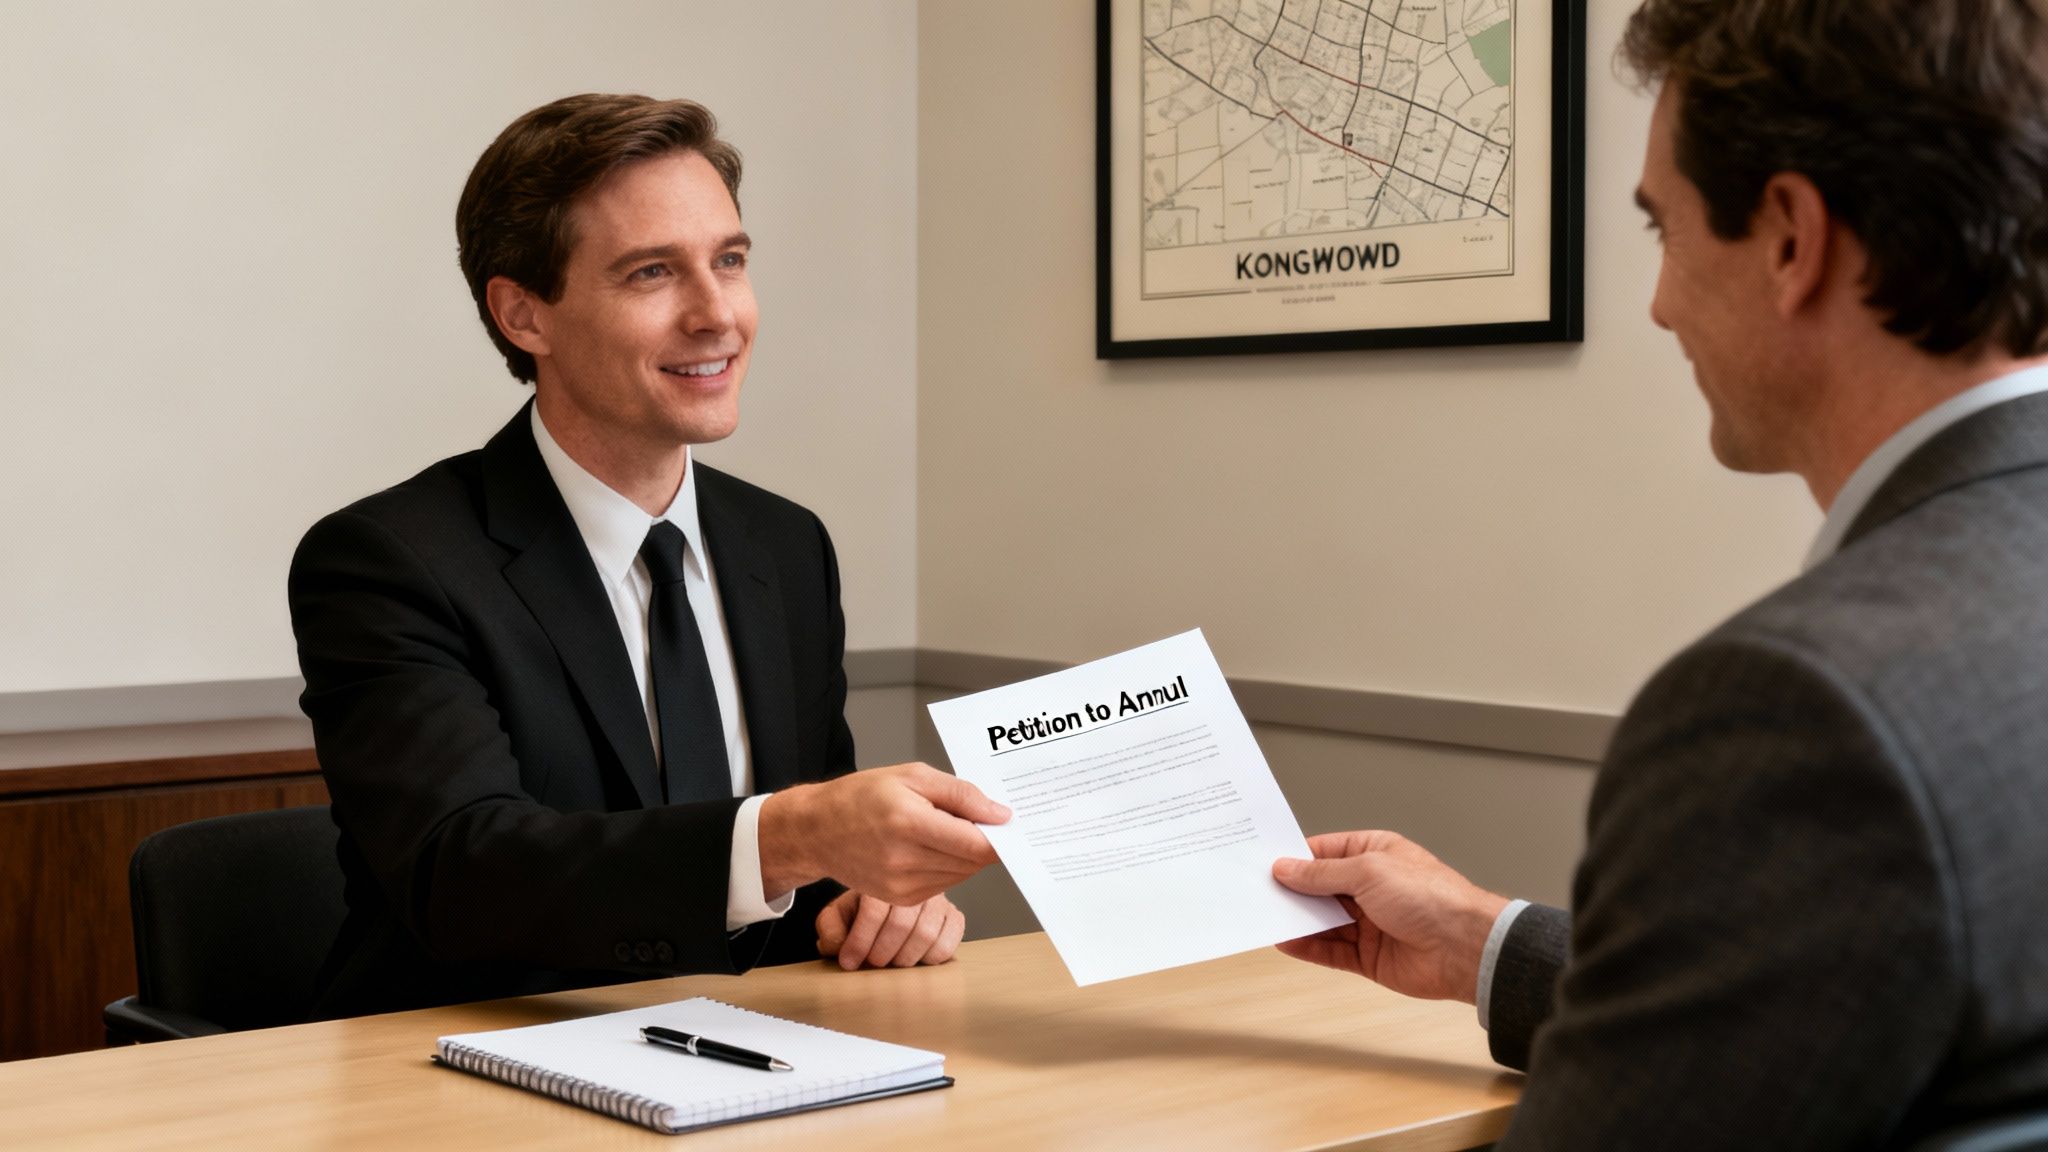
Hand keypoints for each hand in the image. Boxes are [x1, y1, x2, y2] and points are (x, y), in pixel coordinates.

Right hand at [759, 763, 1008, 905]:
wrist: (817, 829)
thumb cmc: (863, 796)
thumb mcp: (913, 776)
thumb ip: (961, 795)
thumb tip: (1000, 815)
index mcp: (909, 822)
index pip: (975, 843)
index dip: (1000, 836)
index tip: (1009, 824)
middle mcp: (905, 859)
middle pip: (972, 861)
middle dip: (983, 842)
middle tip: (977, 820)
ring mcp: (901, 885)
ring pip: (961, 875)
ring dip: (965, 855)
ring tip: (944, 830)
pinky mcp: (900, 899)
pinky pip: (943, 885)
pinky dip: (948, 867)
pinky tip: (930, 848)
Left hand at [815, 891, 966, 969]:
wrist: (887, 903)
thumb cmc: (860, 914)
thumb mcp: (836, 916)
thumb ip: (830, 928)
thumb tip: (839, 945)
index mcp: (882, 876)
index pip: (875, 910)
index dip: (860, 941)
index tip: (849, 963)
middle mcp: (914, 883)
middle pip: (903, 923)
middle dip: (882, 952)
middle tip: (873, 963)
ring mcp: (938, 899)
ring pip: (927, 934)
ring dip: (905, 958)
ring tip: (892, 962)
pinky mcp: (954, 917)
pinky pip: (948, 943)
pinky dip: (930, 958)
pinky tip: (915, 958)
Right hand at [1272, 830, 1508, 1003]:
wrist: (1464, 948)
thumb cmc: (1431, 898)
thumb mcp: (1368, 871)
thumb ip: (1322, 874)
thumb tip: (1287, 868)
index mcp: (1375, 854)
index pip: (1324, 853)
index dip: (1295, 858)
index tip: (1264, 863)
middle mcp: (1371, 887)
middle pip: (1319, 888)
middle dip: (1291, 891)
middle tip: (1257, 893)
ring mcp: (1369, 922)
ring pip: (1321, 920)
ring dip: (1296, 920)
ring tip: (1265, 918)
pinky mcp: (1368, 955)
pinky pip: (1329, 950)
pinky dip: (1307, 947)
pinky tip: (1286, 942)